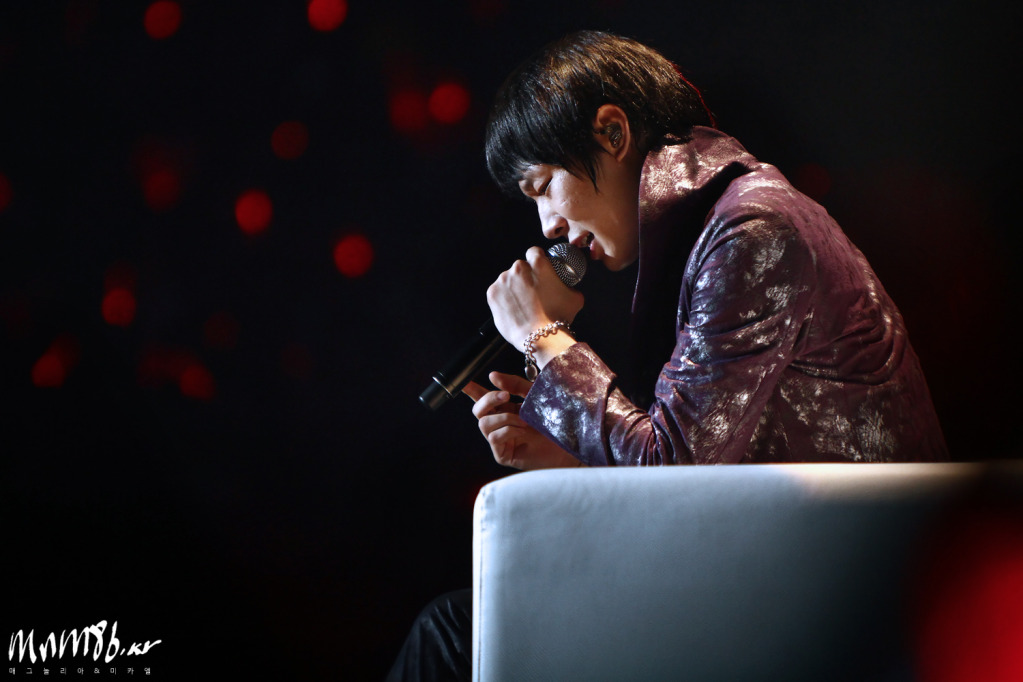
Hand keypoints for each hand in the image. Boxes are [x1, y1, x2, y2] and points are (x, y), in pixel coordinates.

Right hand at [463, 371, 580, 469]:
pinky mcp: (504, 455)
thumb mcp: (534, 396)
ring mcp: (501, 441)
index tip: (464, 382)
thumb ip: (514, 385)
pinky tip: (523, 431)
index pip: (483, 399)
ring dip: (504, 418)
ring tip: (524, 420)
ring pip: (484, 424)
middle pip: (478, 410)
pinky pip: (494, 438)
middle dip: (488, 400)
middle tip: (505, 396)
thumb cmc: (555, 421)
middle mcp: (501, 425)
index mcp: (506, 410)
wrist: (570, 444)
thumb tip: (492, 376)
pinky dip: (508, 430)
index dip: (471, 391)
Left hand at [487, 247, 583, 348]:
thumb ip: (569, 285)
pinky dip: (504, 298)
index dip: (537, 260)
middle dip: (525, 276)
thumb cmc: (559, 318)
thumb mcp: (575, 297)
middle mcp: (518, 268)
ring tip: (523, 304)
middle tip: (532, 292)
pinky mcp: (492, 294)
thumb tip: (568, 285)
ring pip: (508, 279)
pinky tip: (514, 308)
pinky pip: (498, 292)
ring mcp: (503, 280)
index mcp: (538, 264)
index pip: (534, 252)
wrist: (539, 337)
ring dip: (514, 287)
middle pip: (520, 267)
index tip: (538, 270)